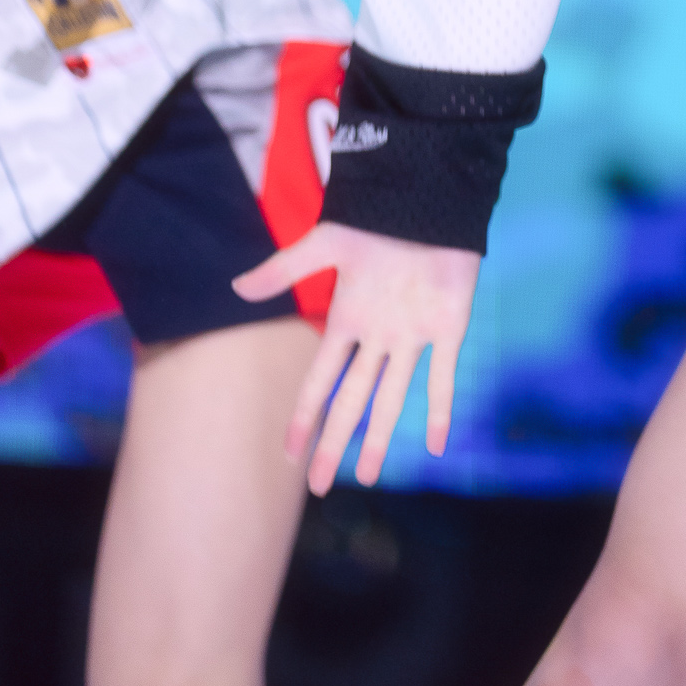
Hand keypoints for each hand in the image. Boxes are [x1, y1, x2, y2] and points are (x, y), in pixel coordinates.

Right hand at [234, 224, 479, 494]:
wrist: (429, 197)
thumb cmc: (377, 218)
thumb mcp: (326, 243)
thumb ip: (285, 268)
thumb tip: (236, 287)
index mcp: (348, 319)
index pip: (321, 378)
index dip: (306, 415)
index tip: (290, 453)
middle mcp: (378, 337)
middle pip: (352, 399)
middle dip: (335, 441)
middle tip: (321, 487)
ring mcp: (413, 336)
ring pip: (393, 397)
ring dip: (382, 436)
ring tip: (370, 475)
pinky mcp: (448, 328)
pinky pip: (443, 376)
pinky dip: (441, 409)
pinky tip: (439, 445)